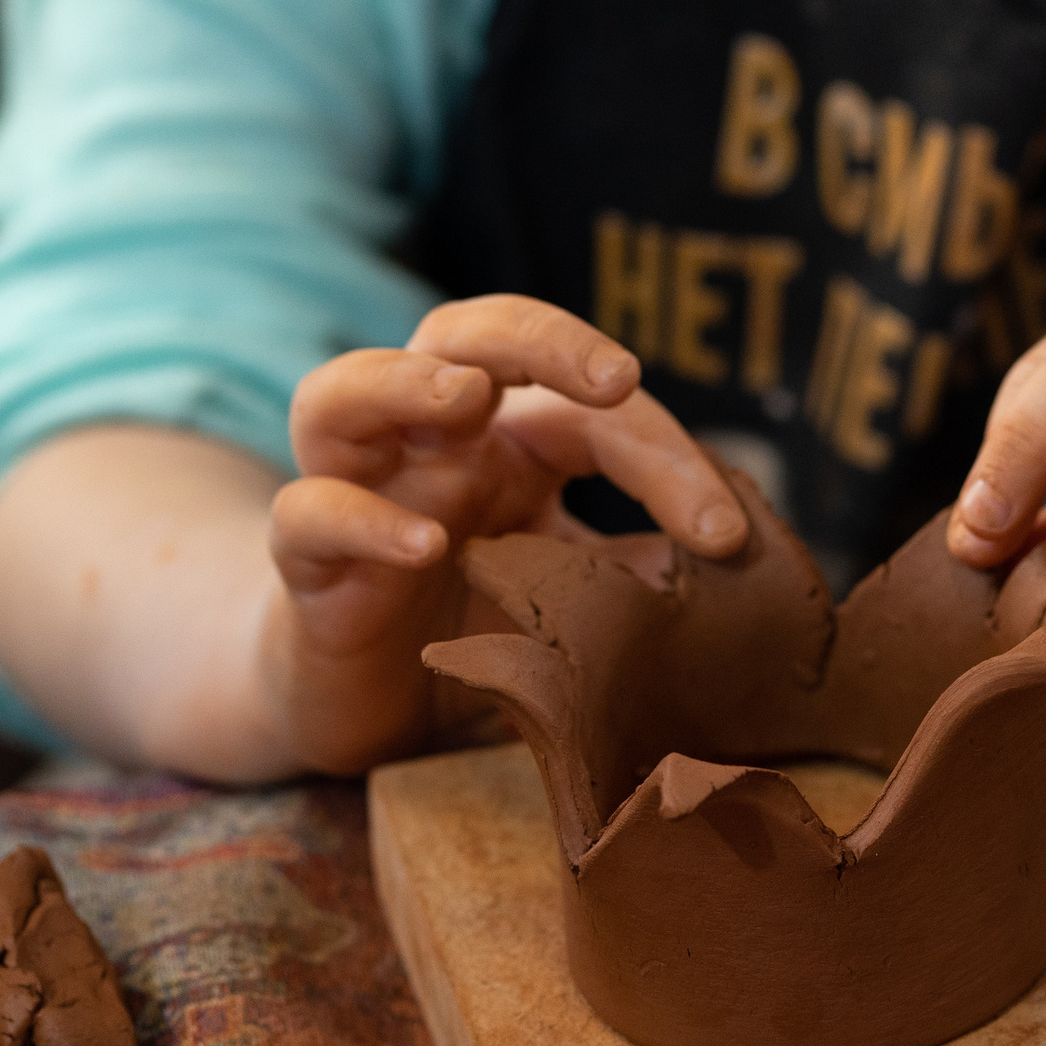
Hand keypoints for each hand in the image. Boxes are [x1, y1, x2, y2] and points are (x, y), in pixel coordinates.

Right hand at [262, 295, 745, 770]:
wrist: (364, 709)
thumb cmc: (472, 632)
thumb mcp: (575, 604)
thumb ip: (635, 575)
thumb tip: (739, 570)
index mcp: (507, 444)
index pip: (587, 411)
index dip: (663, 454)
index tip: (726, 537)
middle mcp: (428, 446)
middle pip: (461, 336)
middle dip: (538, 337)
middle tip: (614, 375)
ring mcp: (357, 492)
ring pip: (340, 392)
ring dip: (404, 380)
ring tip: (466, 398)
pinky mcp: (305, 566)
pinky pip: (308, 516)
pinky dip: (361, 518)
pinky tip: (424, 544)